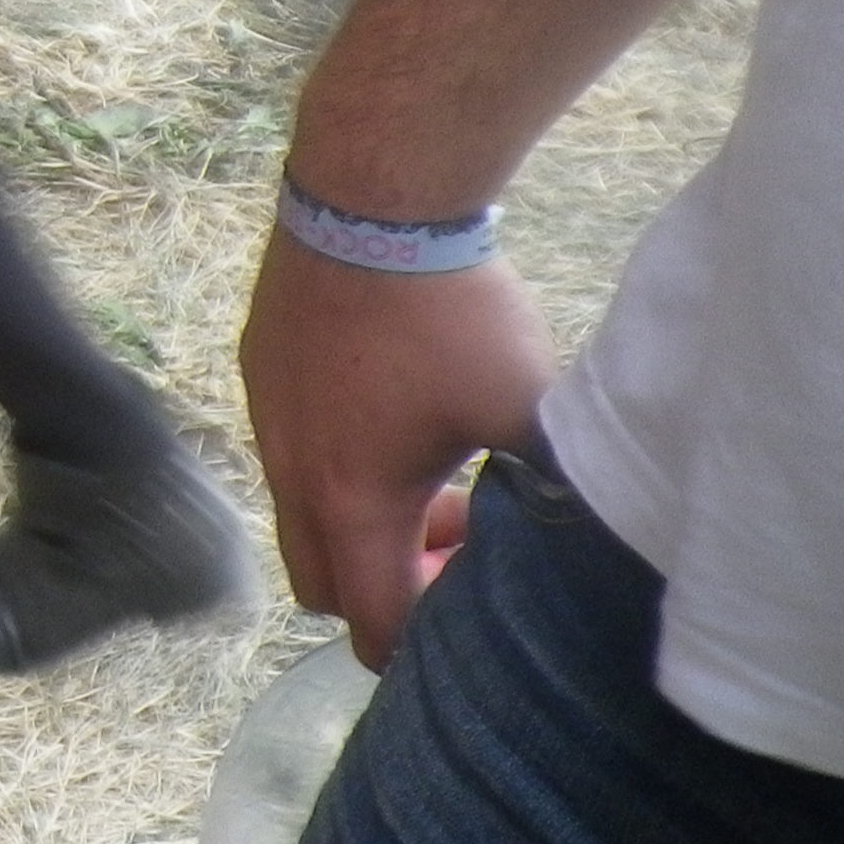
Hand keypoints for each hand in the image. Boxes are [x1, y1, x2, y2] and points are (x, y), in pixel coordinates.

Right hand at [236, 234, 553, 666]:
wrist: (372, 204)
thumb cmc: (451, 317)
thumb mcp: (522, 409)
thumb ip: (549, 487)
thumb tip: (585, 535)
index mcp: (353, 502)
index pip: (372, 625)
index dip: (427, 639)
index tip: (477, 593)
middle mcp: (291, 474)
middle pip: (320, 585)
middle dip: (383, 585)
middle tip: (452, 537)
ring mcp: (264, 419)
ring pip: (299, 515)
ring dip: (360, 519)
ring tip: (430, 464)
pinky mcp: (258, 370)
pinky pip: (286, 451)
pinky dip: (334, 462)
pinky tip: (390, 402)